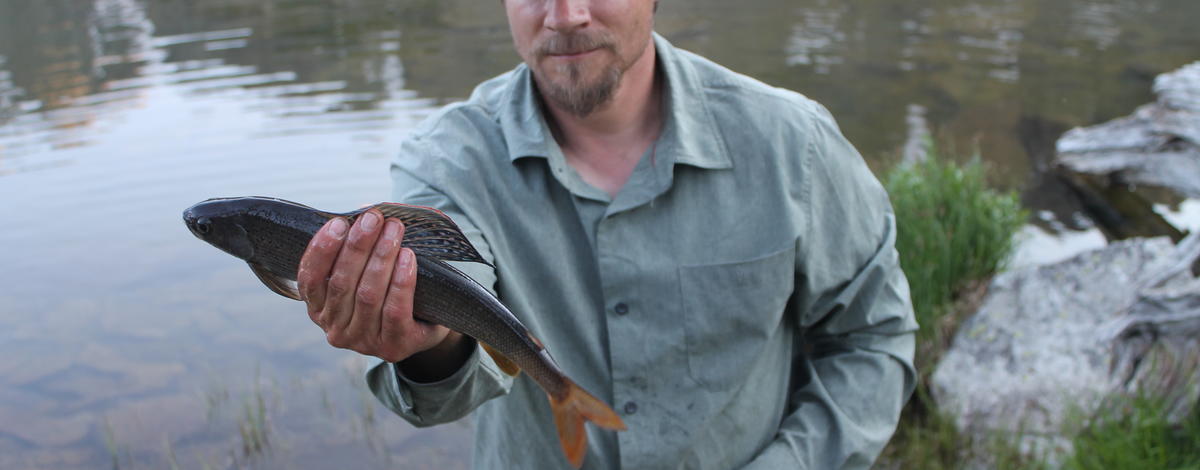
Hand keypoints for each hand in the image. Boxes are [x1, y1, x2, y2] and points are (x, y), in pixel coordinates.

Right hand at [297, 209, 457, 363]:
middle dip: (358, 246)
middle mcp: (336, 329)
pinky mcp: (393, 347)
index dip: (322, 250)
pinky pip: (395, 310)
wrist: (425, 327)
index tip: (339, 223)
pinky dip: (400, 281)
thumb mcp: (364, 274)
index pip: (310, 280)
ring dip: (381, 257)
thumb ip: (355, 250)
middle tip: (374, 218)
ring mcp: (364, 342)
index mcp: (319, 310)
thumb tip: (361, 212)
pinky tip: (407, 258)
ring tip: (394, 230)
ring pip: (368, 295)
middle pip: (342, 283)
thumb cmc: (387, 292)